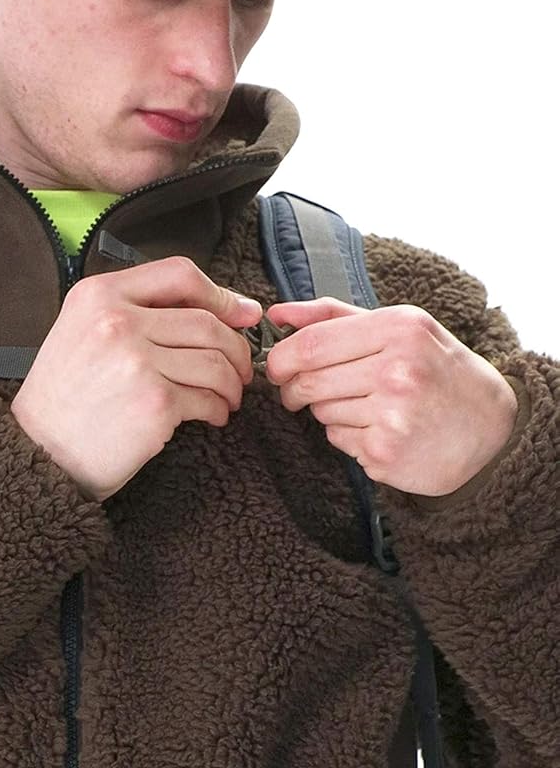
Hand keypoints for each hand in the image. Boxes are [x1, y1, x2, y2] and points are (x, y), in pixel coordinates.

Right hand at [10, 258, 263, 502]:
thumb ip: (135, 311)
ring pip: (215, 361)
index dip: (221, 293)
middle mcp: (118, 321)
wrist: (38, 451)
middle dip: (236, 348)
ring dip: (231, 383)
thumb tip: (220, 308)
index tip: (242, 314)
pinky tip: (213, 416)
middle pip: (206, 322)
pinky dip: (219, 409)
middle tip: (241, 369)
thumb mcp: (82, 331)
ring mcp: (137, 362)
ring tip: (228, 397)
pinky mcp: (155, 403)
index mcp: (99, 295)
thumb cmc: (65, 397)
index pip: (179, 274)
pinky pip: (208, 398)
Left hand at [263, 299, 518, 496]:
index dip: (281, 357)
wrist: (491, 430)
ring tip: (365, 406)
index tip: (278, 367)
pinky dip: (346, 435)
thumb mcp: (401, 328)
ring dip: (327, 410)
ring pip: (320, 411)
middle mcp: (397, 370)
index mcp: (399, 329)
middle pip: (307, 381)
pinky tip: (378, 428)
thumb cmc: (439, 371)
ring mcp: (391, 415)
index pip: (311, 344)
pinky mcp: (384, 453)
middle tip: (301, 392)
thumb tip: (276, 315)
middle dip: (293, 388)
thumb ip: (335, 316)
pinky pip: (337, 439)